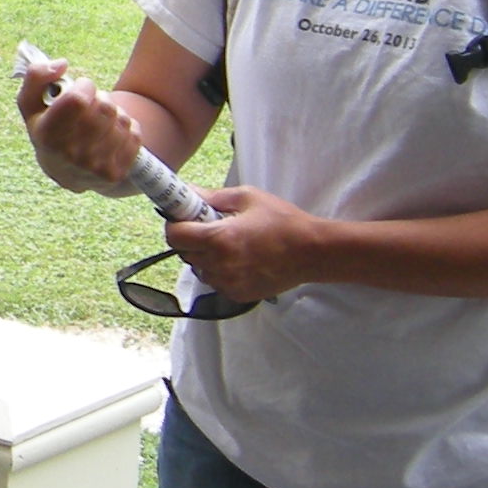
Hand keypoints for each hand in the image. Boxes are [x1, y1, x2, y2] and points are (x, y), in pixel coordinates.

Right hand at [20, 60, 143, 190]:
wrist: (65, 173)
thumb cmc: (48, 129)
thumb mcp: (31, 104)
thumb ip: (36, 76)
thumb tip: (62, 63)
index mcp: (47, 135)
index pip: (78, 99)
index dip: (84, 86)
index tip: (80, 89)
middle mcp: (71, 155)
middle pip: (104, 107)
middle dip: (100, 99)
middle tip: (90, 106)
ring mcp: (94, 166)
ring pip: (121, 119)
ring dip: (114, 114)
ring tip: (100, 121)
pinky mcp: (115, 173)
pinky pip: (134, 134)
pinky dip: (126, 129)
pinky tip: (111, 135)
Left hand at [164, 185, 325, 303]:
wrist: (313, 252)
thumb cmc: (283, 221)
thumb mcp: (247, 198)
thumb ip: (212, 197)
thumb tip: (187, 192)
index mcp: (219, 239)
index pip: (175, 236)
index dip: (176, 224)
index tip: (184, 217)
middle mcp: (219, 265)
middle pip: (185, 253)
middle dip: (192, 239)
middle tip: (211, 227)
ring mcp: (228, 283)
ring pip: (199, 269)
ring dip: (205, 257)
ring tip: (230, 244)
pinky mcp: (237, 295)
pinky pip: (216, 282)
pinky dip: (220, 271)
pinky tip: (240, 259)